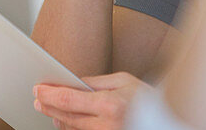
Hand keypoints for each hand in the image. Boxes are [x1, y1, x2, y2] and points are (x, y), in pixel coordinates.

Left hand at [33, 72, 148, 129]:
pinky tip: (62, 120)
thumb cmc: (148, 98)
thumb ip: (97, 82)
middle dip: (48, 106)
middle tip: (37, 98)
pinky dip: (70, 127)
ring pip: (72, 128)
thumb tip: (75, 83)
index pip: (69, 100)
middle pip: (66, 117)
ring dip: (56, 118)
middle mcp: (105, 125)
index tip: (38, 89)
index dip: (49, 95)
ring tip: (46, 107)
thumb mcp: (124, 80)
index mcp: (109, 105)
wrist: (168, 119)